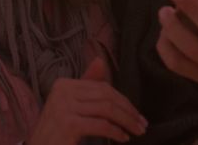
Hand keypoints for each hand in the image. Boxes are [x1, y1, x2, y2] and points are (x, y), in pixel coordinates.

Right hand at [27, 57, 146, 144]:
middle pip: (105, 96)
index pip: (101, 87)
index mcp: (63, 84)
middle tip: (142, 123)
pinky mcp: (69, 124)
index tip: (136, 113)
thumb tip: (100, 61)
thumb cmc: (56, 132)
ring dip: (126, 121)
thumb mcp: (70, 106)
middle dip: (128, 110)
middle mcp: (62, 92)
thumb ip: (86, 86)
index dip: (122, 100)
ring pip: (106, 110)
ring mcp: (64, 107)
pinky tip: (123, 138)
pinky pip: (101, 125)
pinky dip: (115, 131)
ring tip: (136, 131)